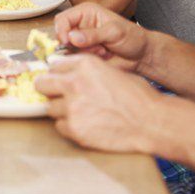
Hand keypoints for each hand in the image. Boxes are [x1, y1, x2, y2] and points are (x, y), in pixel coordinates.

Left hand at [36, 55, 160, 153]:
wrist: (153, 122)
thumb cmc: (139, 98)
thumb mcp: (112, 71)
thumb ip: (86, 70)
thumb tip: (68, 72)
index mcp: (85, 65)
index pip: (54, 66)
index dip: (58, 74)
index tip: (59, 80)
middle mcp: (74, 82)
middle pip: (42, 84)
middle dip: (49, 89)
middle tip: (58, 96)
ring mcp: (72, 107)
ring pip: (49, 107)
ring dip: (60, 110)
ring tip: (79, 113)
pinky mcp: (74, 128)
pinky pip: (59, 126)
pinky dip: (68, 126)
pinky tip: (84, 124)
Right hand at [53, 2, 150, 72]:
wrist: (142, 55)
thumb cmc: (132, 37)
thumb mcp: (114, 32)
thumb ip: (93, 34)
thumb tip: (72, 38)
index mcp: (85, 12)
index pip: (62, 19)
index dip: (62, 31)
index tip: (67, 42)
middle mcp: (80, 25)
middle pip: (61, 35)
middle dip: (74, 44)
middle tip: (94, 48)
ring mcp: (81, 41)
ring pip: (68, 49)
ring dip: (84, 53)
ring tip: (102, 51)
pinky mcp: (84, 54)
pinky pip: (75, 59)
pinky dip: (87, 60)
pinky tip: (102, 56)